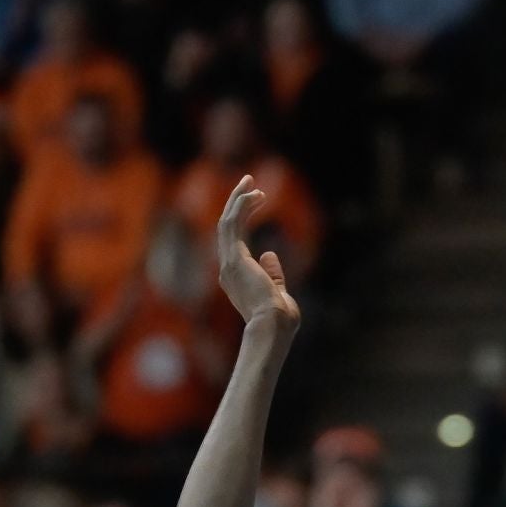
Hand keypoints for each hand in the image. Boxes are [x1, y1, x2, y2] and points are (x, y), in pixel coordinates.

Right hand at [218, 177, 300, 329]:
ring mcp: (228, 263)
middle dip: (236, 203)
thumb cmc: (279, 317)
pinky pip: (233, 225)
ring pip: (226, 222)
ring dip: (237, 200)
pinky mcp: (234, 258)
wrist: (273, 326)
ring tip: (250, 180)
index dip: (242, 217)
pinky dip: (241, 207)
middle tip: (248, 182)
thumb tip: (271, 254)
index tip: (257, 200)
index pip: (233, 240)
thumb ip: (273, 273)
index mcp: (235, 277)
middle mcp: (227, 268)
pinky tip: (254, 194)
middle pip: (226, 227)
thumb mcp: (277, 290)